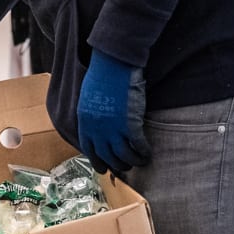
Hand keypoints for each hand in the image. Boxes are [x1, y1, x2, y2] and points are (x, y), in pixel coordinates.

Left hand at [77, 51, 150, 174]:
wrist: (112, 65)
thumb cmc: (102, 75)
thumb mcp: (89, 98)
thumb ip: (93, 115)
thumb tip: (101, 124)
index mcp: (85, 123)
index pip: (90, 150)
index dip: (98, 161)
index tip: (104, 168)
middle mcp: (97, 130)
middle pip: (107, 157)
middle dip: (118, 165)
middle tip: (126, 167)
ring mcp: (113, 129)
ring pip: (123, 156)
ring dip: (133, 162)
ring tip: (140, 162)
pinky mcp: (130, 125)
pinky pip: (138, 146)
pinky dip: (144, 152)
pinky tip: (148, 153)